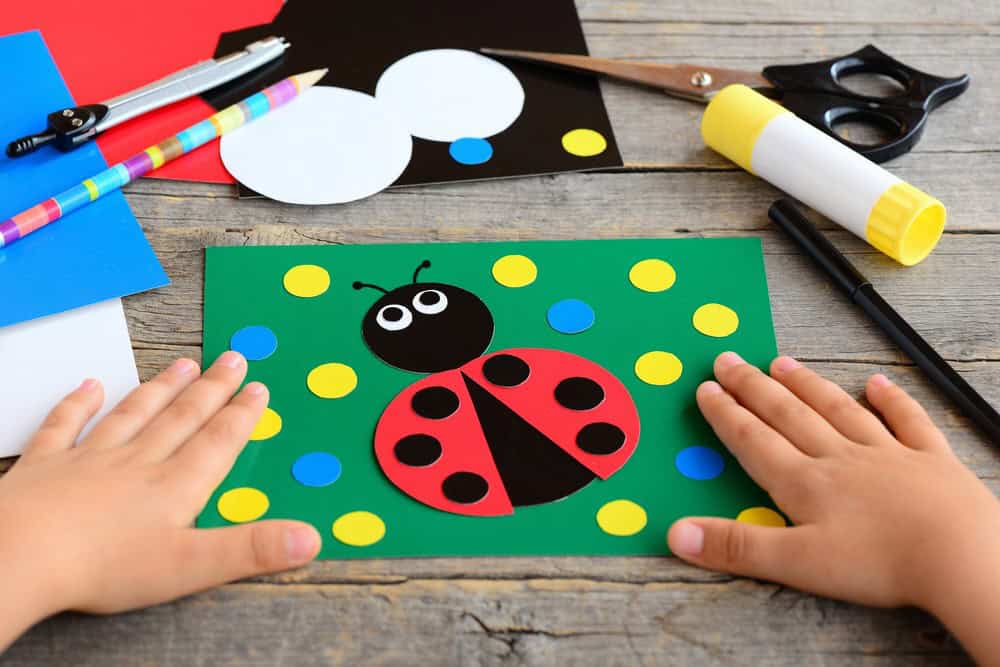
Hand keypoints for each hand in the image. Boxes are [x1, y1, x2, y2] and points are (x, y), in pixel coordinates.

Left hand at [0, 353, 320, 649]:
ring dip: (160, 388)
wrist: (21, 556)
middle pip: (182, 418)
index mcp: (175, 487)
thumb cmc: (104, 567)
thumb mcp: (191, 566)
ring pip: (133, 414)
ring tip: (183, 363)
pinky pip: (64, 427)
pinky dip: (77, 404)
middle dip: (211, 389)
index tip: (258, 388)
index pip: (217, 443)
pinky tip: (90, 385)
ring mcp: (89, 460)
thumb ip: (251, 548)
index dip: (241, 415)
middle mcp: (138, 463)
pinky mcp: (44, 467)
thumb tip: (311, 538)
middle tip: (233, 357)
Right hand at [667, 352, 999, 657]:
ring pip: (838, 410)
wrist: (960, 555)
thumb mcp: (796, 563)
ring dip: (807, 385)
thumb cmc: (878, 563)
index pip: (754, 441)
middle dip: (753, 388)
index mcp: (804, 483)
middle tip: (728, 360)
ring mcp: (887, 454)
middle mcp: (839, 458)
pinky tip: (878, 383)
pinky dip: (892, 401)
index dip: (726, 415)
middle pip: (788, 416)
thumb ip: (736, 547)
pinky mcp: (932, 460)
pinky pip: (908, 422)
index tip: (706, 388)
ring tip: (781, 361)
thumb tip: (675, 534)